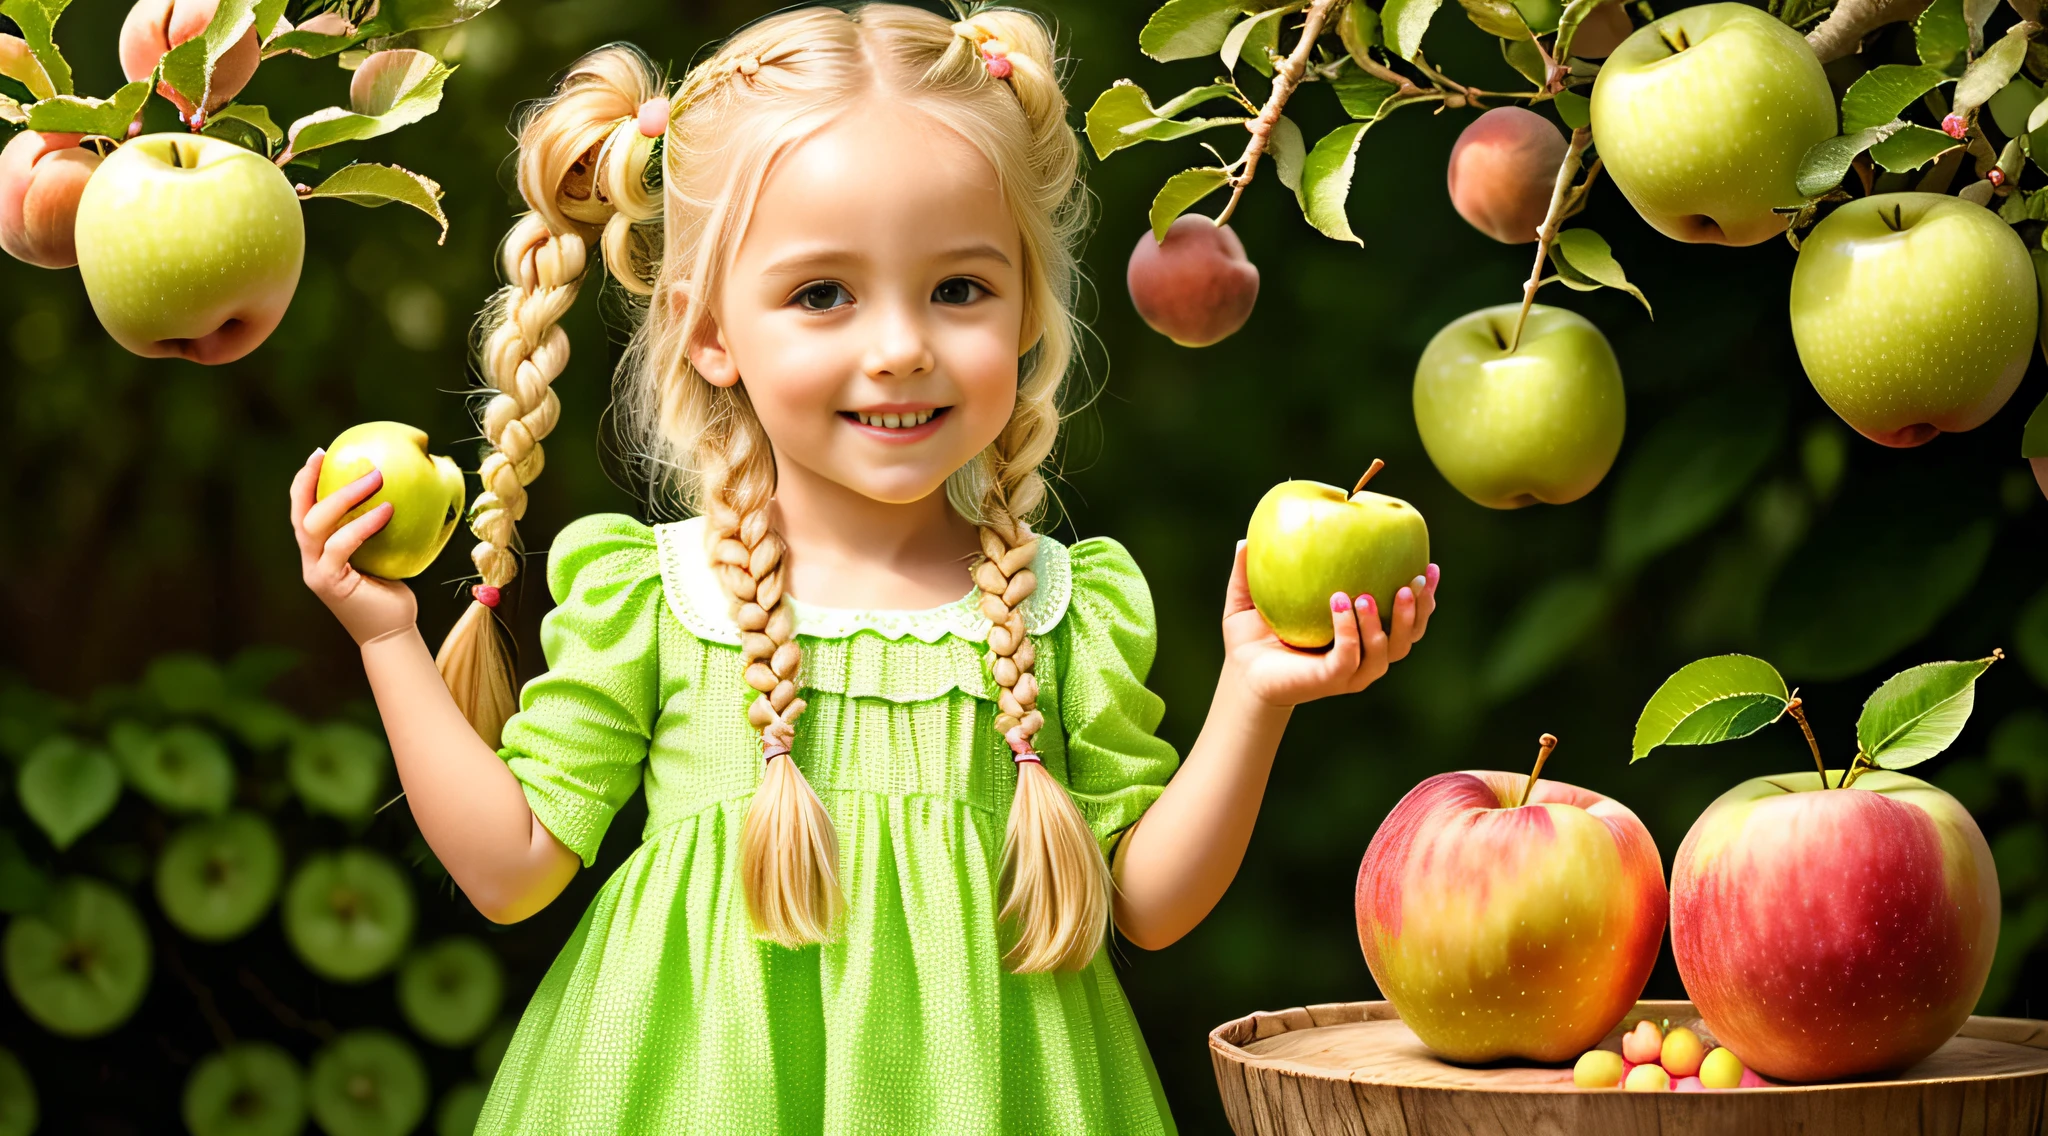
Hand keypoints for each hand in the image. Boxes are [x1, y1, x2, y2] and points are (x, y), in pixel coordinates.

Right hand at [291, 449, 418, 646]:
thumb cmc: (391, 590)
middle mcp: (311, 560)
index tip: (320, 453)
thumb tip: (403, 487)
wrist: (392, 632)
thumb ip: (378, 527)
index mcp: (318, 551)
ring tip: (375, 477)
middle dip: (315, 480)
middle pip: (301, 513)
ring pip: (315, 525)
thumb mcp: (383, 552)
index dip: (305, 481)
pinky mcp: (330, 584)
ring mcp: (316, 572)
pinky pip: (341, 546)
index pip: (302, 510)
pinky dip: (362, 525)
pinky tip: (386, 511)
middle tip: (336, 456)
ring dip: (344, 496)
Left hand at [1221, 541, 1438, 707]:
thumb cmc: (1253, 639)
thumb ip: (1252, 570)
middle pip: (1408, 637)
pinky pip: (1350, 656)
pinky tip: (1340, 603)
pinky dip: (1350, 630)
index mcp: (1362, 634)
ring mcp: (1349, 671)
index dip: (1425, 597)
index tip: (1430, 567)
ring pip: (1386, 651)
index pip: (1405, 618)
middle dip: (1418, 610)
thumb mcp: (1254, 599)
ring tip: (1366, 594)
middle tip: (1414, 580)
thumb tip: (1246, 538)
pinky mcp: (1329, 680)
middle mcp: (1363, 654)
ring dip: (1384, 621)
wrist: (1240, 676)